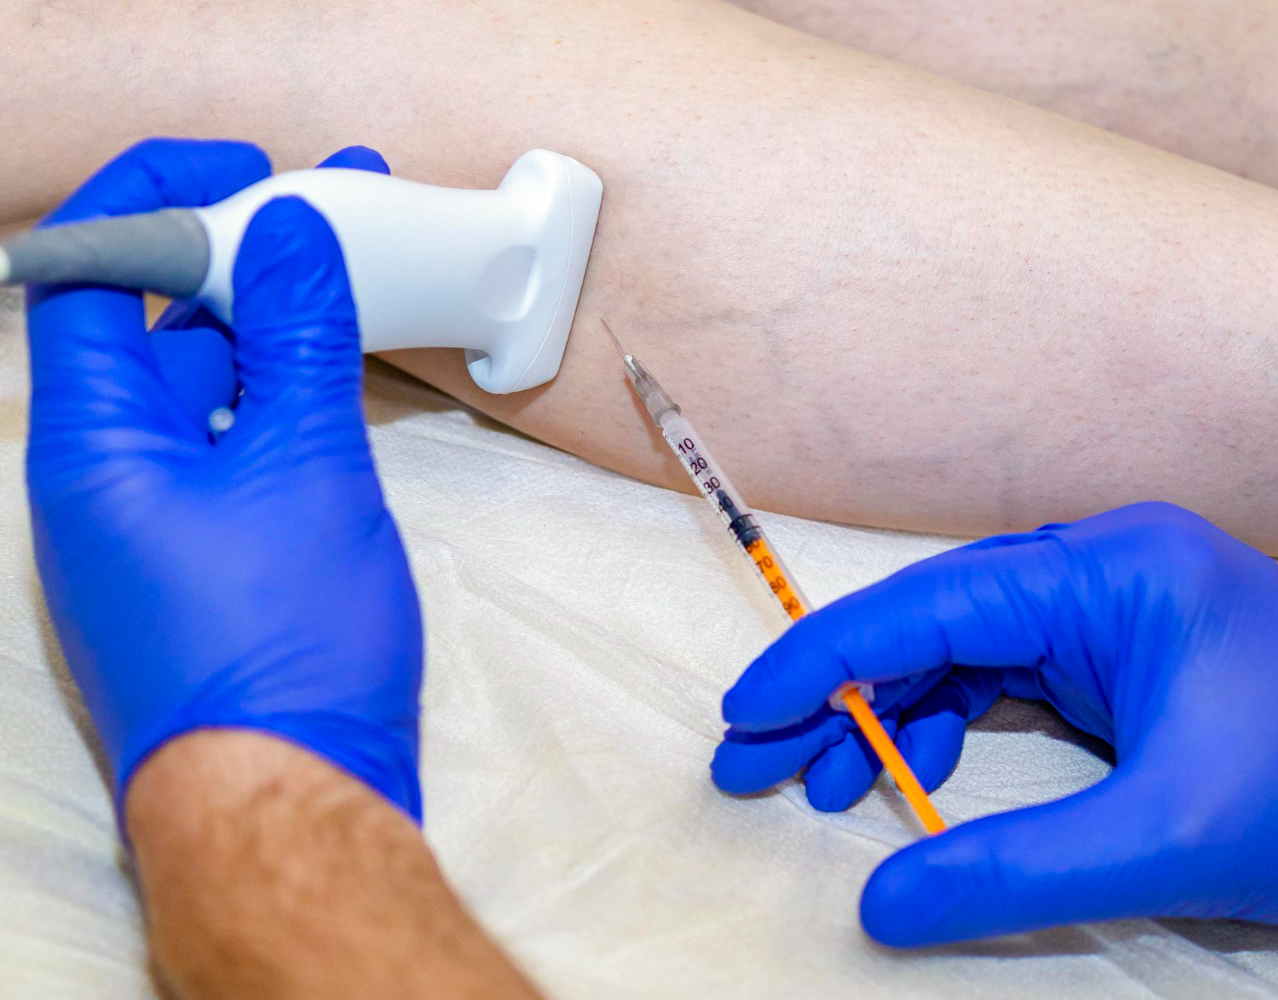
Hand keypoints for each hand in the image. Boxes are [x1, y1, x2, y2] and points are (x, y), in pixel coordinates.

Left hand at [26, 139, 423, 819]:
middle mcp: (104, 474)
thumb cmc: (281, 650)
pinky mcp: (207, 553)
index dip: (161, 201)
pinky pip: (233, 441)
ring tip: (348, 275)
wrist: (293, 796)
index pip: (94, 274)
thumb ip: (300, 342)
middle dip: (232, 254)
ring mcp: (155, 517)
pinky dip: (280, 392)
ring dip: (266, 323)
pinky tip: (339, 372)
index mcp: (92, 443)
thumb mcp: (307, 471)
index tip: (249, 175)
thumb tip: (291, 234)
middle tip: (325, 210)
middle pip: (148, 323)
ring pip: (201, 383)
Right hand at [713, 502, 1277, 943]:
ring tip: (812, 785)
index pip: (934, 603)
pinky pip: (1004, 681)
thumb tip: (877, 903)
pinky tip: (904, 778)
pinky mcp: (1121, 657)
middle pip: (931, 623)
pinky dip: (943, 728)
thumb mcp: (1161, 842)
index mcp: (1113, 572)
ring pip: (958, 653)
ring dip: (881, 716)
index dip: (828, 657)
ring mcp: (1111, 611)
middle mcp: (1101, 571)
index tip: (748, 711)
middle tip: (748, 761)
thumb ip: (1009, 872)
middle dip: (837, 693)